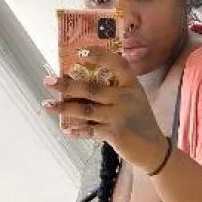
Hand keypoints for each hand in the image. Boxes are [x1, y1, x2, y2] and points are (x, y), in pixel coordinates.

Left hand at [42, 46, 167, 171]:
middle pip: (92, 88)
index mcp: (132, 85)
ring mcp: (120, 116)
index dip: (100, 56)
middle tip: (48, 81)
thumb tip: (80, 83)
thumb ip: (114, 90)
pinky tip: (66, 130)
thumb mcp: (133, 99)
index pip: (118, 64)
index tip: (81, 52)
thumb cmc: (139, 121)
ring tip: (48, 105)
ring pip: (86, 110)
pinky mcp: (115, 133)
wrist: (153, 149)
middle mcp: (127, 98)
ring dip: (64, 108)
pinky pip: (90, 130)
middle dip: (67, 85)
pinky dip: (77, 131)